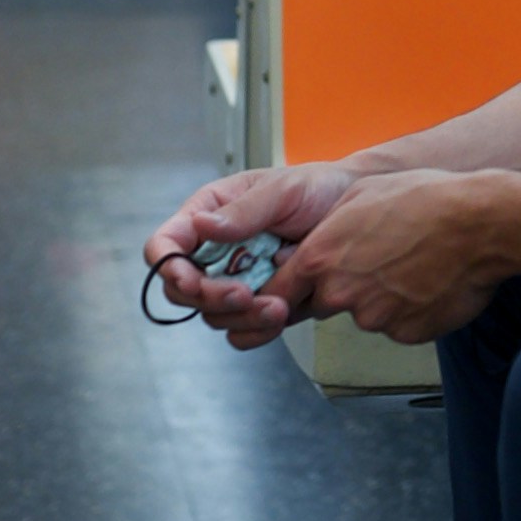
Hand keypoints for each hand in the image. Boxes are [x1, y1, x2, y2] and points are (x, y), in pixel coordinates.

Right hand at [142, 165, 355, 346]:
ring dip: (241, 317)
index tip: (192, 282)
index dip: (167, 267)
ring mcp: (235, 280)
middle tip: (245, 295)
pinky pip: (242, 331)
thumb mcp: (281, 190)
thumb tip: (201, 225)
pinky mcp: (259, 304)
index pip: (164, 244)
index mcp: (207, 215)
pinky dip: (257, 331)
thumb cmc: (315, 189)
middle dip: (210, 298)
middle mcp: (214, 251)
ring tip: (278, 305)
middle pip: (182, 290)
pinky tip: (281, 315)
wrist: (356, 212)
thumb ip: (243, 211)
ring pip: (213, 315)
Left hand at [266, 169, 512, 350]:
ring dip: (382, 297)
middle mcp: (341, 293)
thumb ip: (324, 228)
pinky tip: (428, 280)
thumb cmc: (426, 200)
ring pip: (367, 314)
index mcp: (321, 258)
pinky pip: (399, 325)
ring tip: (412, 264)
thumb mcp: (360, 194)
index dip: (285, 290)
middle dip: (345, 286)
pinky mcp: (406, 334)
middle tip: (378, 258)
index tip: (291, 289)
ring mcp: (374, 318)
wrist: (481, 223)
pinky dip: (410, 309)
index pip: (278, 292)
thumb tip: (307, 249)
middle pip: (326, 303)